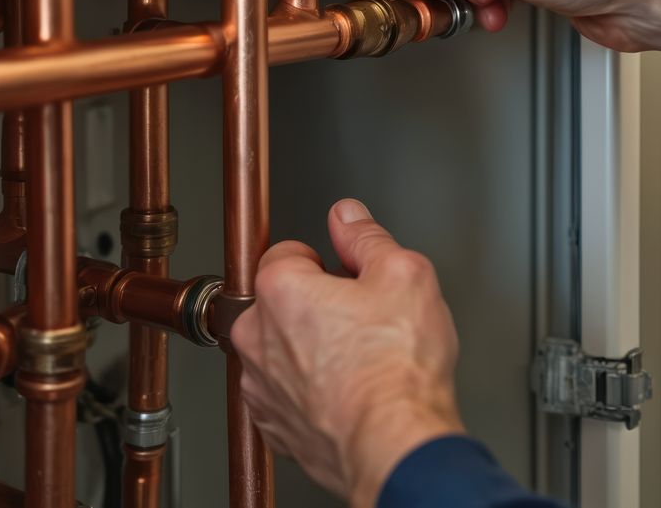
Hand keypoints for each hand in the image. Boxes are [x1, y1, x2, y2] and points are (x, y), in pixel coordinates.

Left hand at [233, 200, 466, 507]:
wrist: (395, 444)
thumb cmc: (397, 369)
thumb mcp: (403, 273)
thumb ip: (367, 237)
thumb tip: (348, 217)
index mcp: (279, 290)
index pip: (289, 252)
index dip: (328, 262)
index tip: (350, 277)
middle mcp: (257, 338)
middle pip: (281, 302)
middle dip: (316, 305)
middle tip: (361, 320)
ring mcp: (262, 387)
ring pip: (281, 350)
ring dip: (310, 350)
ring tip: (358, 360)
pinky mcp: (275, 426)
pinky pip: (286, 394)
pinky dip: (310, 392)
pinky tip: (347, 392)